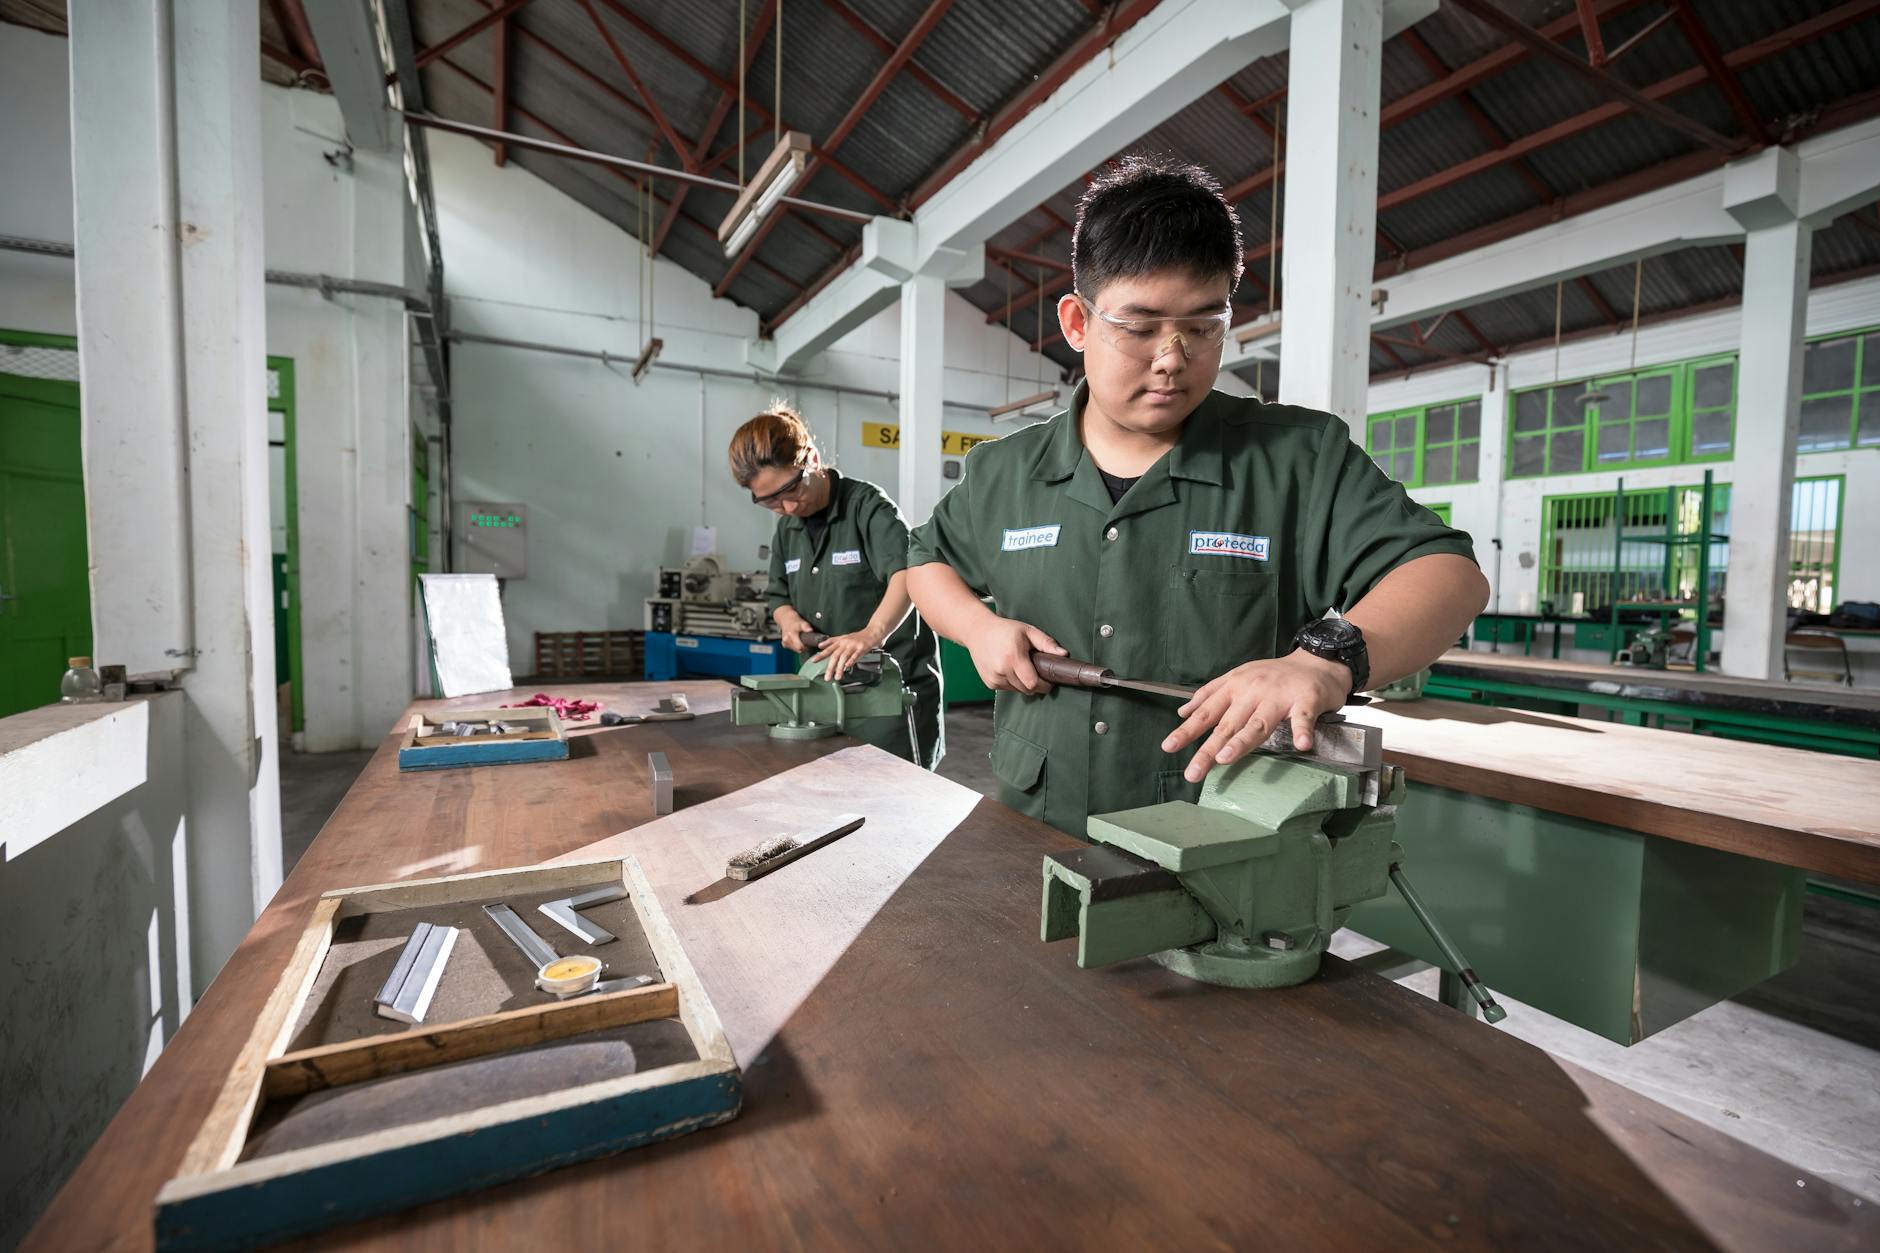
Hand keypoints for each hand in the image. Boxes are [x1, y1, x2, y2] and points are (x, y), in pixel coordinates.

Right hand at [778, 616, 812, 652]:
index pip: (799, 647)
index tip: (808, 643)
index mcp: (791, 634)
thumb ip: (806, 627)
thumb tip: (810, 630)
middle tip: (806, 641)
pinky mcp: (784, 644)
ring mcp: (784, 642)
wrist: (786, 619)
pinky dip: (796, 646)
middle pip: (798, 649)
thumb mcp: (802, 622)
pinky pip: (792, 649)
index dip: (806, 647)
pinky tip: (797, 641)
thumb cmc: (795, 621)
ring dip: (800, 647)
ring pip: (795, 650)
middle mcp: (786, 640)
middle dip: (803, 647)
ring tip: (801, 640)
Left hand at [812, 626, 884, 680]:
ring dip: (840, 668)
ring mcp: (853, 645)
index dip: (821, 655)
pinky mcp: (862, 647)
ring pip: (844, 657)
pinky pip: (855, 655)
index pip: (829, 649)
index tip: (813, 661)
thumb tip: (820, 646)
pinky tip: (848, 666)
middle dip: (830, 667)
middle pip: (835, 655)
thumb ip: (832, 642)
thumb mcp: (843, 637)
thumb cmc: (859, 637)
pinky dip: (851, 660)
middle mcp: (845, 643)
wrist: (873, 632)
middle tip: (827, 677)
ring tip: (837, 677)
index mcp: (840, 641)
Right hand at [964, 617, 1065, 694]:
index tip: (1049, 680)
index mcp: (1013, 657)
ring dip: (1024, 683)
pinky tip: (1009, 668)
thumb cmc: (1005, 629)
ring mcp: (994, 678)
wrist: (978, 631)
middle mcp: (1002, 670)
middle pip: (1027, 689)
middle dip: (1036, 684)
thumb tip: (1064, 654)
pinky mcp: (989, 683)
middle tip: (1037, 671)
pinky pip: (1008, 688)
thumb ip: (1047, 643)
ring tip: (1022, 667)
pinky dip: (1013, 682)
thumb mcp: (1028, 631)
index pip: (1033, 684)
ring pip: (1018, 690)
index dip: (1044, 685)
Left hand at [1160, 651, 1348, 783]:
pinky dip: (1303, 730)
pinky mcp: (1307, 700)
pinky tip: (1301, 745)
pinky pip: (1304, 717)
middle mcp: (1253, 691)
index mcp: (1235, 687)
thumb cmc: (1275, 676)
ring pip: (1259, 722)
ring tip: (1226, 757)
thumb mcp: (1238, 677)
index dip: (1188, 730)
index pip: (1207, 712)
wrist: (1317, 663)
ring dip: (1242, 740)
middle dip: (1208, 749)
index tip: (1169, 747)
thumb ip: (1211, 695)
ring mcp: (1279, 696)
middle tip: (1193, 771)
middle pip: (1228, 724)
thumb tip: (1184, 711)